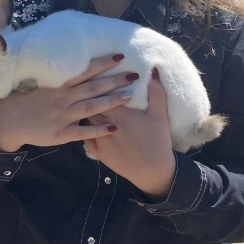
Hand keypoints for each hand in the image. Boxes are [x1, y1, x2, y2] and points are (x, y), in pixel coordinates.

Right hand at [0, 54, 136, 151]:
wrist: (9, 120)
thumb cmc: (29, 101)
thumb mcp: (46, 87)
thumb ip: (65, 83)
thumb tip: (84, 72)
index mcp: (61, 86)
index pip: (85, 71)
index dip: (103, 63)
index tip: (120, 55)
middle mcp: (64, 99)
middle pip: (93, 88)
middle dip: (114, 80)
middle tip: (134, 74)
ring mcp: (63, 116)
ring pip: (91, 107)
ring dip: (111, 102)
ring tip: (129, 96)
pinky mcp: (60, 134)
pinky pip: (82, 132)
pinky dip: (97, 130)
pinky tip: (113, 128)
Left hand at [84, 71, 175, 198]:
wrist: (153, 171)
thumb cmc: (158, 141)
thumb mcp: (160, 115)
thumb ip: (156, 92)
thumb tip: (152, 71)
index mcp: (119, 114)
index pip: (102, 92)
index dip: (99, 81)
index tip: (98, 73)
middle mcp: (105, 125)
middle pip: (90, 104)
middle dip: (89, 94)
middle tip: (88, 84)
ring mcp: (100, 140)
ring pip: (85, 120)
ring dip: (85, 110)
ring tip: (84, 101)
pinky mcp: (98, 153)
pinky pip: (85, 137)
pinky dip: (84, 128)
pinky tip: (84, 122)